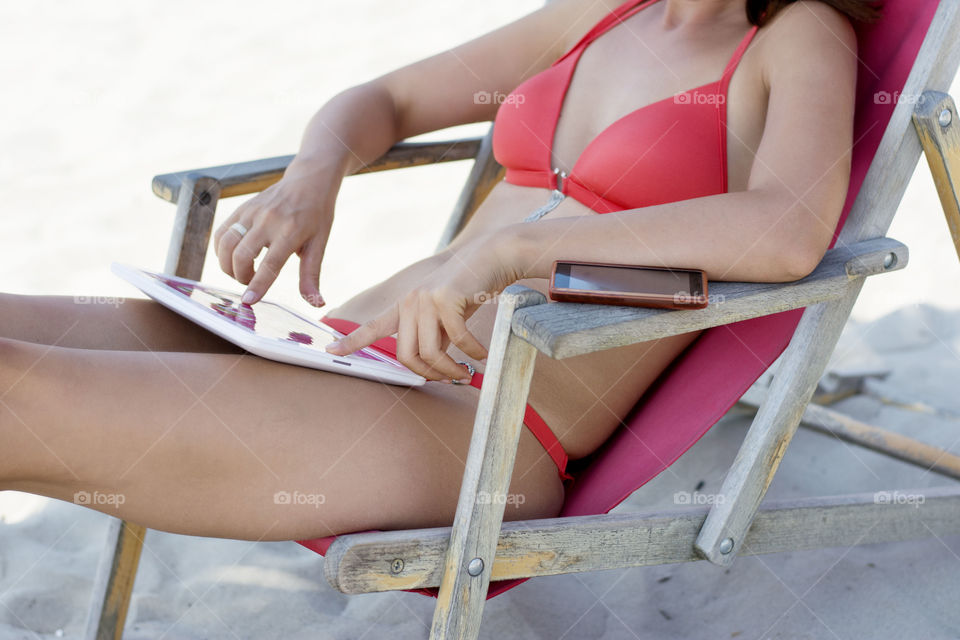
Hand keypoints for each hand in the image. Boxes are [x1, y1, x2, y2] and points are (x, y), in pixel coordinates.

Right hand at [213, 162, 340, 305]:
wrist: (308, 180)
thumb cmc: (316, 216)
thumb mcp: (319, 245)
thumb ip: (311, 276)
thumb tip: (317, 304)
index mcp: (291, 232)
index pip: (270, 264)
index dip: (257, 285)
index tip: (248, 301)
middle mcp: (268, 220)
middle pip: (242, 255)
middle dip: (241, 277)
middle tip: (250, 283)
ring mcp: (252, 212)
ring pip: (226, 244)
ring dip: (227, 266)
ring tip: (241, 272)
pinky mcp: (241, 208)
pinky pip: (221, 232)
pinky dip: (221, 251)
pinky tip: (232, 258)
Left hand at [324, 232, 521, 381]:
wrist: (492, 256)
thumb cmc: (470, 287)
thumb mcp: (445, 314)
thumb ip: (435, 335)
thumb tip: (436, 366)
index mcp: (405, 305)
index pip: (372, 327)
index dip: (351, 342)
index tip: (330, 351)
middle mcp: (410, 301)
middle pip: (407, 355)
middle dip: (429, 374)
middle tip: (451, 379)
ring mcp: (426, 299)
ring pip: (430, 352)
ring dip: (451, 369)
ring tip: (467, 373)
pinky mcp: (446, 298)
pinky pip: (458, 340)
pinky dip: (472, 353)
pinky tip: (482, 354)